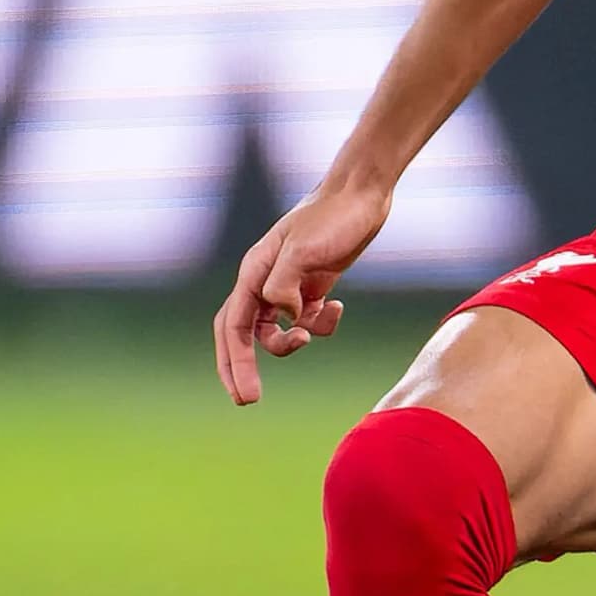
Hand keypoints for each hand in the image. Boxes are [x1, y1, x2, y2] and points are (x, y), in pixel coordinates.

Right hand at [212, 176, 391, 404]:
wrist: (362, 194)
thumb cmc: (332, 217)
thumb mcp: (305, 249)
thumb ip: (285, 284)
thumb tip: (281, 314)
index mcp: (254, 272)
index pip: (234, 327)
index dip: (234, 363)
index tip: (246, 396)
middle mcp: (264, 280)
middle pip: (242, 333)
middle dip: (243, 366)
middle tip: (249, 400)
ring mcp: (288, 283)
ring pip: (277, 329)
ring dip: (294, 340)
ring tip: (312, 334)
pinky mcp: (312, 284)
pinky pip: (307, 318)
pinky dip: (322, 324)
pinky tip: (338, 307)